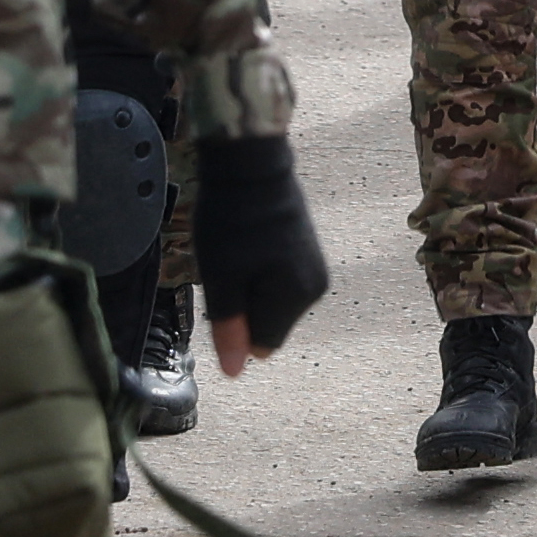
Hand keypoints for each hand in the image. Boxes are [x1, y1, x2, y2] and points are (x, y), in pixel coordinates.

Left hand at [189, 128, 326, 373]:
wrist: (253, 164)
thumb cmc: (232, 220)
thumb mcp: (221, 277)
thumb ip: (229, 326)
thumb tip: (235, 372)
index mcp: (294, 297)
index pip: (262, 344)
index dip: (237, 326)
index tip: (224, 290)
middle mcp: (314, 289)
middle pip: (270, 323)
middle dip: (245, 305)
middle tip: (228, 267)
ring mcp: (316, 269)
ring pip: (275, 303)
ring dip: (252, 288)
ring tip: (239, 251)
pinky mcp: (311, 253)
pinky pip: (282, 282)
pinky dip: (262, 272)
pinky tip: (250, 244)